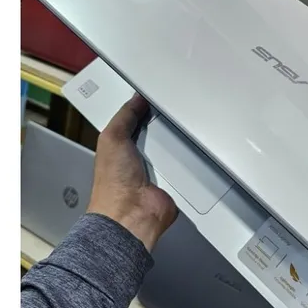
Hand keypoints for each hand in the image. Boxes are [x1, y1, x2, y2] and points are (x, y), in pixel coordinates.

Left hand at [87, 94, 177, 251]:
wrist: (132, 214)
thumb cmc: (114, 183)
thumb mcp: (111, 137)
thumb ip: (124, 116)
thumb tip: (136, 98)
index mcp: (122, 145)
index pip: (136, 119)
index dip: (144, 107)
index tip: (156, 93)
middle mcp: (141, 156)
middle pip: (160, 130)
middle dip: (167, 120)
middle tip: (178, 105)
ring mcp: (160, 168)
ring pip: (176, 145)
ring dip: (181, 139)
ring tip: (190, 123)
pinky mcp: (176, 179)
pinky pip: (188, 163)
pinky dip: (191, 156)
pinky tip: (196, 146)